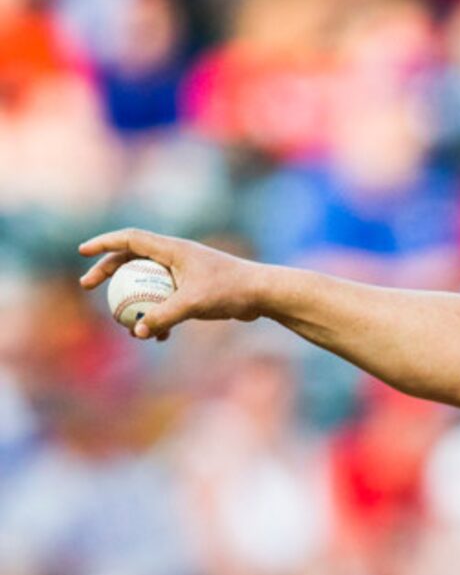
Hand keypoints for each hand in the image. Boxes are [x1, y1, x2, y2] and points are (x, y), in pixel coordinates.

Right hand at [77, 227, 266, 340]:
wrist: (261, 294)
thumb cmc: (230, 291)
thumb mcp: (193, 303)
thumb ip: (164, 316)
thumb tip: (138, 332)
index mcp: (171, 248)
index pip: (128, 239)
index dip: (102, 243)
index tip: (82, 252)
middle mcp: (174, 256)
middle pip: (131, 259)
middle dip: (107, 271)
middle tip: (89, 286)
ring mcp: (183, 273)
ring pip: (147, 284)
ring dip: (133, 301)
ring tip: (123, 322)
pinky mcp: (193, 290)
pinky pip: (166, 300)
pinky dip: (158, 315)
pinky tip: (157, 336)